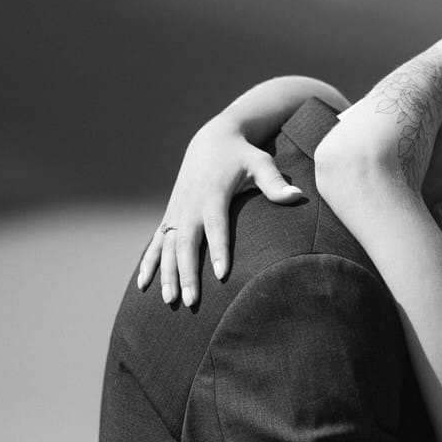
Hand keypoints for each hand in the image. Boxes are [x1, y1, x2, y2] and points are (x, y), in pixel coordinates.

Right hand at [137, 117, 303, 305]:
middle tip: (191, 301)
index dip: (218, 250)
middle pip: (187, 244)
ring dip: (167, 274)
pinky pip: (156, 243)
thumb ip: (275, 183)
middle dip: (187, 273)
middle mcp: (191, 205)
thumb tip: (298, 196)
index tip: (221, 274)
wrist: (211, 141)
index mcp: (213, 195)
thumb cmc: (241, 156)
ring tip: (170, 301)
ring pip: (168, 247)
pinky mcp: (170, 216)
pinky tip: (143, 286)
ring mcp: (177, 212)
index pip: (216, 226)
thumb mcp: (260, 163)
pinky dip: (149, 263)